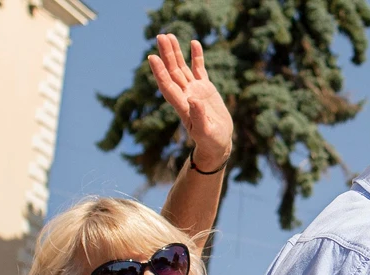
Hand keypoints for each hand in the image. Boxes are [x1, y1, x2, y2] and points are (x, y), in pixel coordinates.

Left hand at [148, 34, 232, 170]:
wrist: (218, 144)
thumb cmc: (211, 142)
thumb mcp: (206, 131)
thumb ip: (198, 116)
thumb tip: (192, 98)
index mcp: (183, 106)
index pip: (168, 86)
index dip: (159, 72)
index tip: (152, 58)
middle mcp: (185, 95)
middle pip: (172, 72)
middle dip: (165, 55)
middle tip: (159, 36)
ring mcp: (194, 91)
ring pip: (181, 68)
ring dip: (175, 52)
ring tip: (169, 35)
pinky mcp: (205, 89)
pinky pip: (199, 69)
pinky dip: (196, 57)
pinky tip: (193, 43)